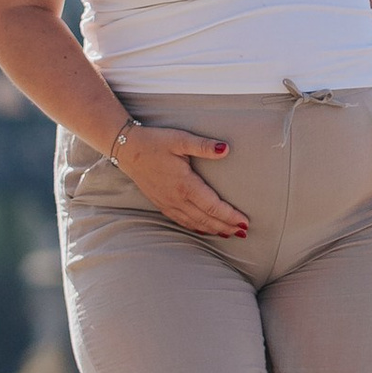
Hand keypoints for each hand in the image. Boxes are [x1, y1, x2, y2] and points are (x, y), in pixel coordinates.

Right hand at [115, 124, 251, 238]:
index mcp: (184, 184)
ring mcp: (168, 203)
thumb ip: (203, 146)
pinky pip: (182, 221)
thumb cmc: (155, 142)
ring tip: (230, 234)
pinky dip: (196, 228)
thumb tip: (225, 149)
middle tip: (244, 233)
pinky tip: (205, 230)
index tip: (245, 222)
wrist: (127, 149)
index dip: (230, 216)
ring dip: (214, 230)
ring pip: (195, 223)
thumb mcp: (180, 139)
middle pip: (206, 219)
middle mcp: (176, 198)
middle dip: (226, 227)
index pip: (212, 206)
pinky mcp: (161, 203)